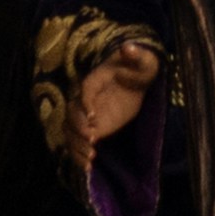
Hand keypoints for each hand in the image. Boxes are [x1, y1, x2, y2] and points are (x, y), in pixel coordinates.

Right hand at [74, 37, 165, 154]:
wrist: (134, 80)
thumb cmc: (138, 68)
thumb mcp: (143, 61)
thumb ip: (137, 56)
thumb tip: (129, 47)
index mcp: (96, 79)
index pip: (85, 89)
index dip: (86, 102)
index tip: (93, 116)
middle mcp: (85, 98)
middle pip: (72, 113)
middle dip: (79, 128)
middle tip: (92, 140)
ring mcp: (86, 115)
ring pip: (70, 131)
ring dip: (77, 145)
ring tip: (90, 159)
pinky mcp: (91, 127)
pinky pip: (78, 142)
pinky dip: (79, 155)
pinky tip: (87, 167)